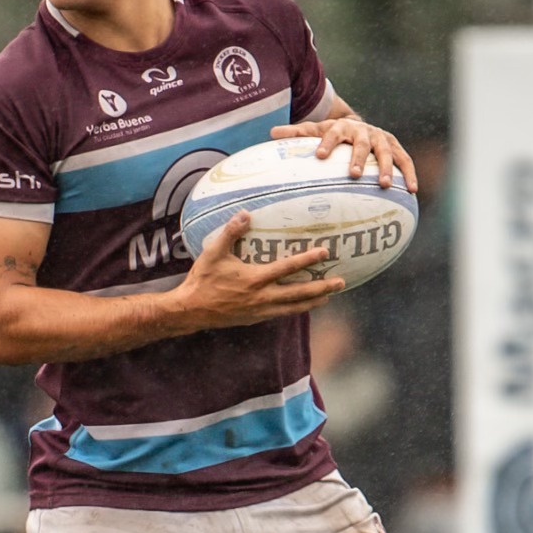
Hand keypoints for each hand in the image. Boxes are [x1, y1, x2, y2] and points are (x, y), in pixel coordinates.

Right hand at [165, 212, 343, 331]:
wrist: (191, 310)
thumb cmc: (202, 279)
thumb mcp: (214, 253)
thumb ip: (231, 232)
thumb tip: (246, 213)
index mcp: (255, 279)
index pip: (287, 268)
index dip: (307, 260)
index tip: (325, 253)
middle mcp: (262, 297)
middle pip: (299, 293)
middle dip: (322, 288)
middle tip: (341, 282)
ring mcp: (260, 311)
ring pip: (294, 308)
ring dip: (313, 301)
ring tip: (329, 297)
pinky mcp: (256, 319)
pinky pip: (282, 314)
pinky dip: (296, 309)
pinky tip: (304, 306)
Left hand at [270, 116, 417, 191]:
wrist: (357, 124)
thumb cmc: (332, 134)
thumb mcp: (315, 130)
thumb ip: (296, 133)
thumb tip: (271, 132)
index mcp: (342, 127)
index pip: (333, 133)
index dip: (327, 143)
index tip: (319, 155)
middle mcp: (364, 130)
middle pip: (362, 143)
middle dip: (360, 158)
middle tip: (354, 174)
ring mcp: (381, 138)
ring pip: (387, 152)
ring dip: (387, 168)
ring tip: (385, 185)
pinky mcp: (395, 146)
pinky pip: (406, 160)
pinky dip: (410, 174)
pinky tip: (413, 190)